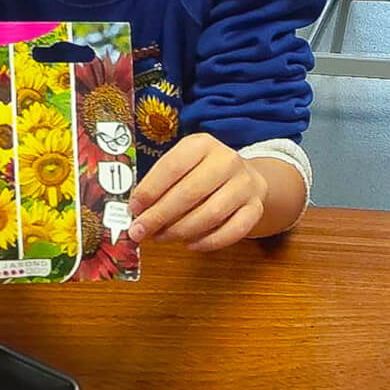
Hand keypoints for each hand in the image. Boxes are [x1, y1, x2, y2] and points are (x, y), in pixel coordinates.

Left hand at [126, 133, 267, 250]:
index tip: (133, 209)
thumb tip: (136, 212)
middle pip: (190, 192)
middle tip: (141, 231)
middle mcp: (227, 160)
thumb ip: (160, 184)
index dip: (150, 190)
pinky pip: (232, 231)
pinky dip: (208, 242)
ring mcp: (245, 184)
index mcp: (203, 144)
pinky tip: (190, 244)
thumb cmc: (202, 174)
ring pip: (210, 214)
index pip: (173, 166)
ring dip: (180, 231)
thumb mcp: (182, 167)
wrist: (244, 178)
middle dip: (160, 216)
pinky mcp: (255, 207)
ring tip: (162, 237)